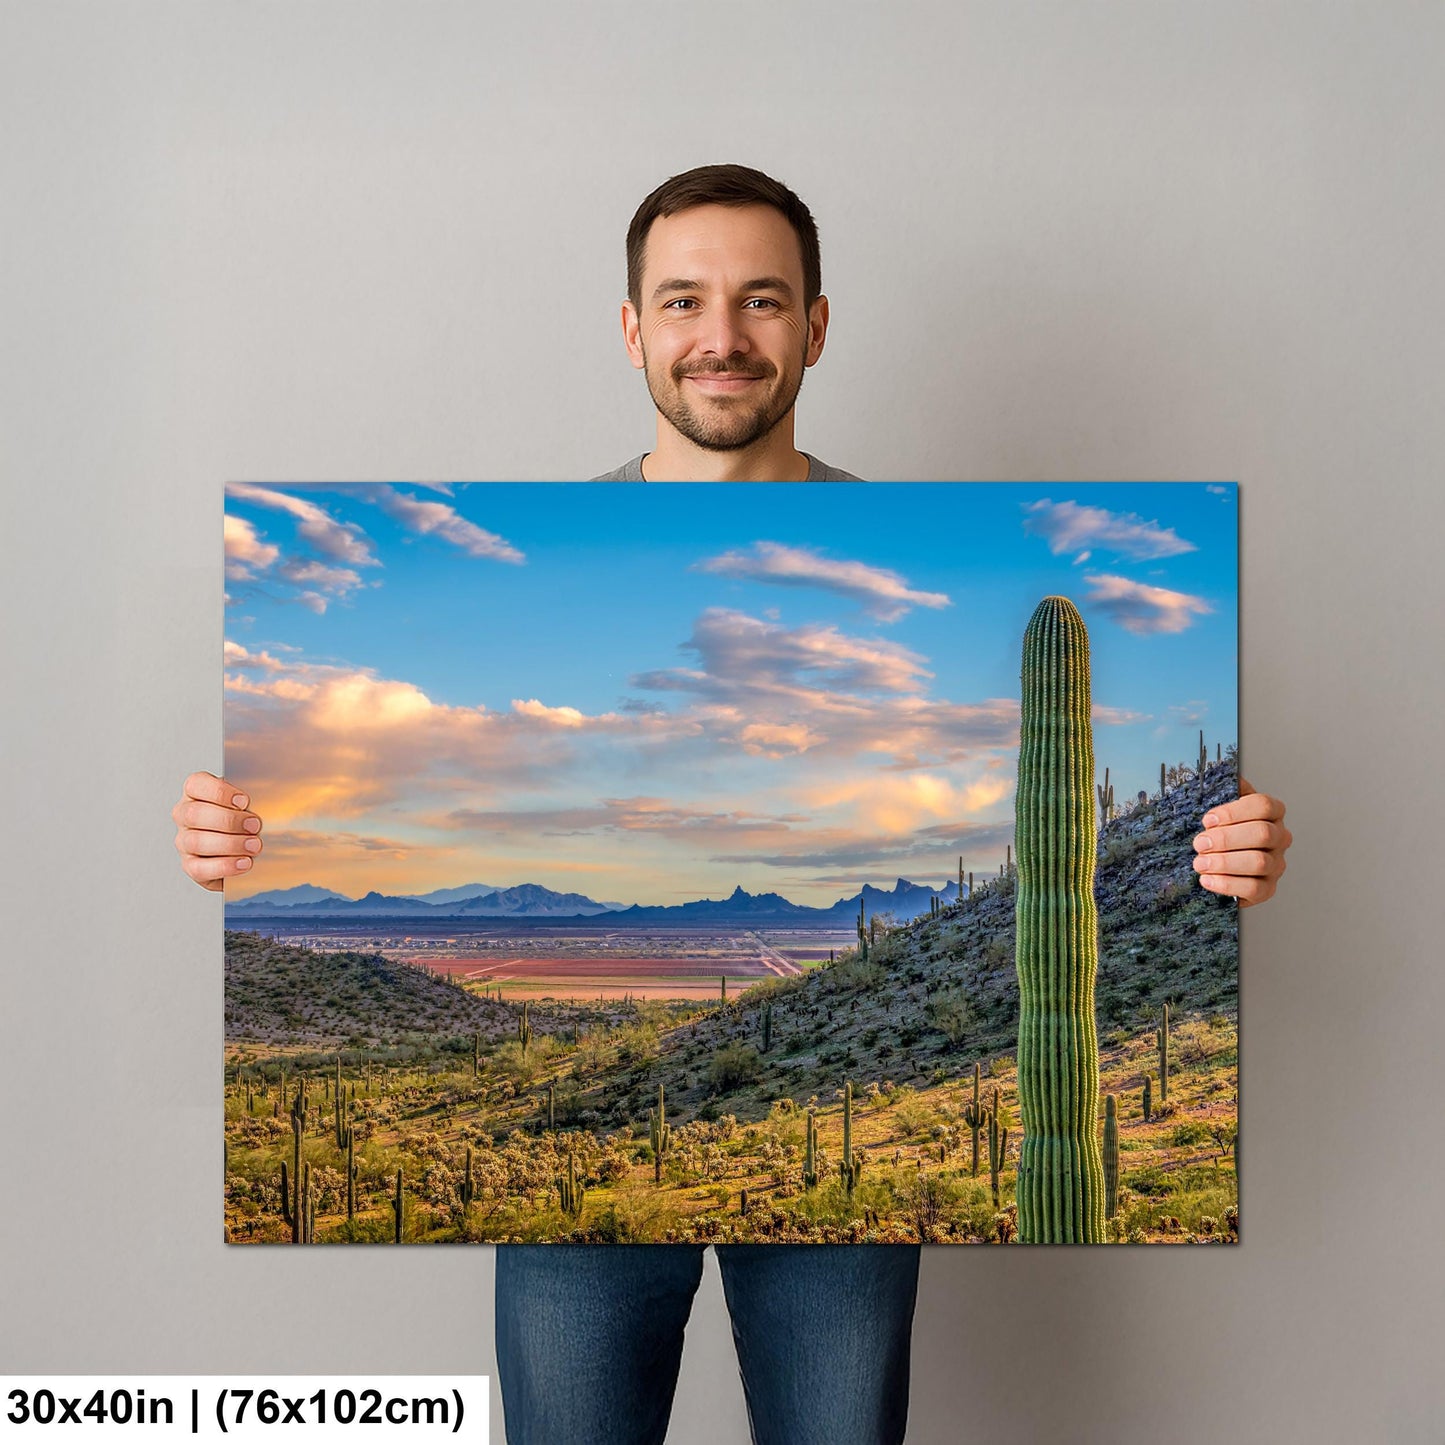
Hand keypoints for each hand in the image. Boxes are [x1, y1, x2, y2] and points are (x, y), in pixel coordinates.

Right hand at [172, 771, 263, 891]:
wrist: (246, 850)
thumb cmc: (247, 819)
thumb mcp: (251, 802)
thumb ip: (256, 795)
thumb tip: (274, 797)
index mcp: (196, 792)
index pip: (196, 784)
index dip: (219, 792)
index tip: (244, 801)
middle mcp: (185, 815)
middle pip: (195, 814)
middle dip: (228, 820)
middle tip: (255, 825)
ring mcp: (184, 841)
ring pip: (196, 842)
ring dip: (229, 844)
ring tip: (255, 846)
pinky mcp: (190, 865)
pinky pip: (199, 868)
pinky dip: (224, 866)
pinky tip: (245, 863)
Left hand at [1192, 776, 1290, 906]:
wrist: (1218, 864)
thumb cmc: (1219, 831)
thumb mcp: (1219, 808)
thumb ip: (1223, 791)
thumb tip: (1226, 775)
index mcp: (1271, 812)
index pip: (1263, 805)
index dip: (1234, 812)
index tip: (1207, 819)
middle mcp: (1279, 837)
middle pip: (1262, 834)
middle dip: (1226, 839)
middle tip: (1199, 843)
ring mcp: (1276, 864)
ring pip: (1258, 862)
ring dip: (1224, 862)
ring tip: (1199, 863)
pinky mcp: (1268, 888)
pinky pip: (1254, 888)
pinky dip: (1227, 885)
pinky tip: (1207, 880)